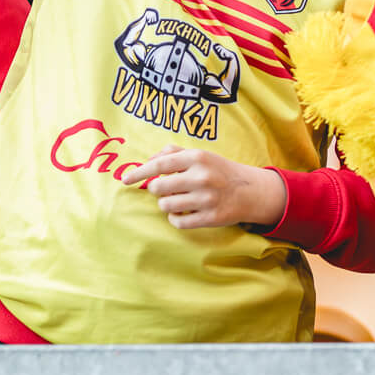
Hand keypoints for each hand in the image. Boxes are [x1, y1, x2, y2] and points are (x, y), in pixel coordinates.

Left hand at [120, 146, 287, 229]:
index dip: (138, 172)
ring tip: (176, 200)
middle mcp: (201, 177)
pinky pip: (178, 222)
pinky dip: (174, 218)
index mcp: (197, 157)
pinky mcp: (210, 218)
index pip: (159, 164)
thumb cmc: (218, 170)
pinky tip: (182, 212)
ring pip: (166, 205)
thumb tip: (148, 160)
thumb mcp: (200, 154)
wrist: (249, 190)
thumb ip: (173, 152)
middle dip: (157, 189)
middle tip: (166, 188)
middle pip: (158, 187)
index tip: (125, 179)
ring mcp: (207, 199)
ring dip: (166, 204)